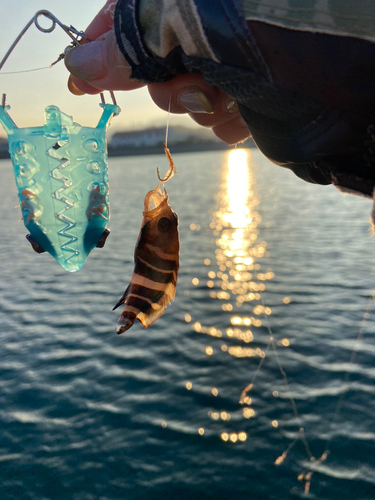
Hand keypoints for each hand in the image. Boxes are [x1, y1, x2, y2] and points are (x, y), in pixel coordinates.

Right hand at [65, 0, 249, 144]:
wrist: (325, 62)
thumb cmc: (249, 22)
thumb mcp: (175, 22)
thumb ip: (124, 47)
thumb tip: (78, 64)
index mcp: (182, 2)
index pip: (124, 21)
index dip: (101, 52)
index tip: (80, 81)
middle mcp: (203, 31)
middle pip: (153, 71)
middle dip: (169, 87)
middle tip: (194, 84)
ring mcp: (228, 64)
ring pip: (187, 102)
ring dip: (202, 106)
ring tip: (232, 93)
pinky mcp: (250, 95)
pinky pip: (219, 122)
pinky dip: (229, 121)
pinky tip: (249, 110)